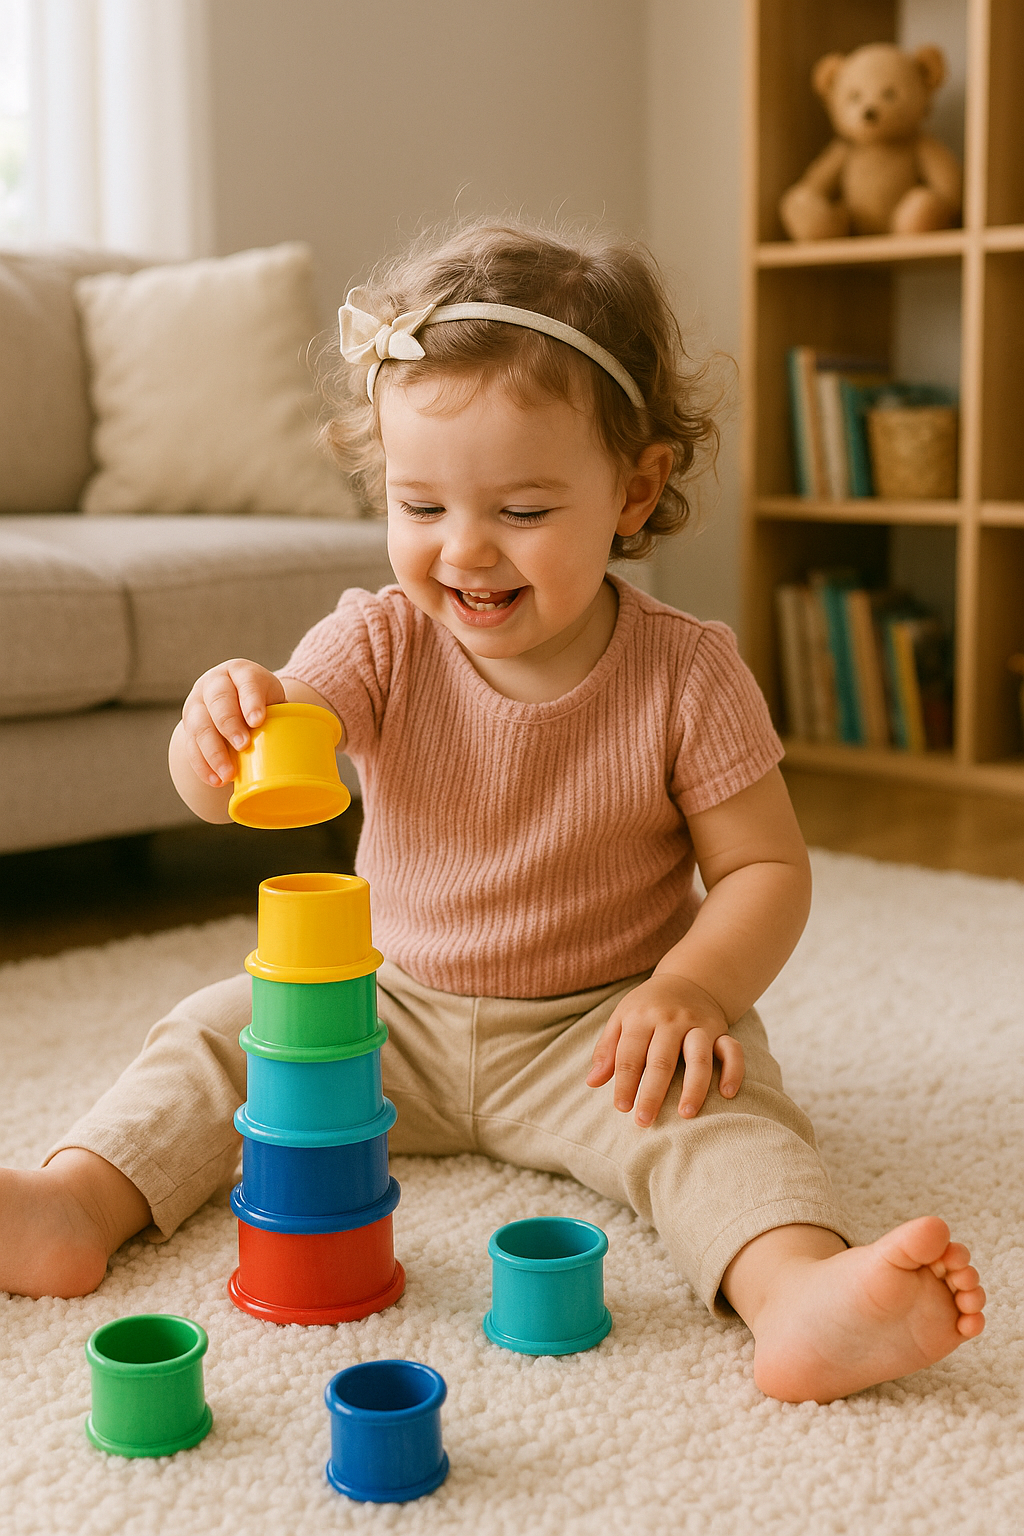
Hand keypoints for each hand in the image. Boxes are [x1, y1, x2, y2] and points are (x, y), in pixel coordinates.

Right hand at [180, 659, 285, 787]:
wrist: (233, 703)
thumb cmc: (263, 704)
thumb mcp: (274, 701)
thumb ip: (288, 715)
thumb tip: (319, 747)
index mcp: (242, 672)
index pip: (246, 681)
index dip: (251, 700)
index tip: (258, 720)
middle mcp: (215, 683)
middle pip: (218, 701)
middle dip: (229, 724)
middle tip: (243, 746)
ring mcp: (197, 704)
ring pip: (199, 726)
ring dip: (213, 751)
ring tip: (228, 774)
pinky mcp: (188, 727)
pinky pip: (191, 746)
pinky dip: (202, 765)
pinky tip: (214, 780)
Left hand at [585, 974, 744, 1127]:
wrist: (688, 979)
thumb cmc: (647, 1007)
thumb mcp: (621, 1019)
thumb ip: (607, 1050)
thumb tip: (592, 1082)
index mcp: (642, 1017)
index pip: (630, 1054)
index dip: (625, 1083)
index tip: (622, 1108)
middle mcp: (671, 1020)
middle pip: (662, 1060)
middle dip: (653, 1093)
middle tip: (644, 1121)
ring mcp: (698, 1025)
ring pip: (699, 1058)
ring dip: (693, 1087)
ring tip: (685, 1114)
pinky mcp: (720, 1030)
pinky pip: (733, 1050)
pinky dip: (733, 1071)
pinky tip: (727, 1094)